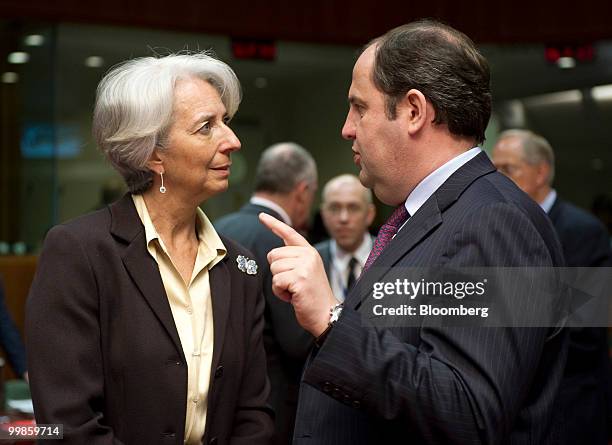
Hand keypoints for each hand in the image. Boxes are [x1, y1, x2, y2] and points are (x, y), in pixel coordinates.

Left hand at [259, 213, 338, 336]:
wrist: (326, 314)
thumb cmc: (312, 295)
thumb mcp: (306, 271)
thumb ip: (293, 259)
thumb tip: (274, 254)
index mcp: (309, 252)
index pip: (289, 233)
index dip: (274, 224)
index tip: (261, 215)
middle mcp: (308, 255)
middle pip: (273, 255)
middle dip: (277, 272)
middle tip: (293, 283)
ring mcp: (305, 266)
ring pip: (273, 269)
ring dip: (279, 284)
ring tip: (294, 290)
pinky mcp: (299, 279)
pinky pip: (276, 281)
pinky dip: (280, 292)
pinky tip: (293, 296)